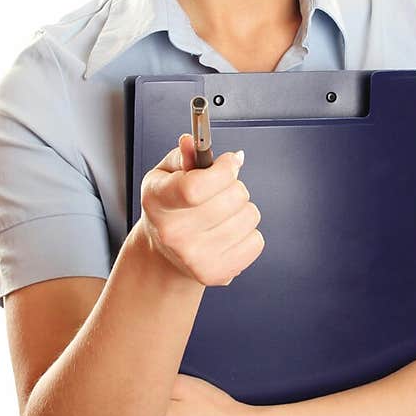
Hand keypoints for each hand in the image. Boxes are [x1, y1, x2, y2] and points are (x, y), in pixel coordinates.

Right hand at [138, 133, 264, 286]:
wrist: (164, 255)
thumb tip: (192, 141)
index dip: (223, 169)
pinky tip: (228, 233)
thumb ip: (183, 155)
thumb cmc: (169, 209)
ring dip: (242, 209)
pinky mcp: (217, 273)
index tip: (229, 163)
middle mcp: (173, 233)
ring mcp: (195, 257)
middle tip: (221, 191)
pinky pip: (257, 241)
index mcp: (158, 201)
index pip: (197, 186)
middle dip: (234, 186)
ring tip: (223, 214)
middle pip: (233, 197)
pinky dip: (248, 233)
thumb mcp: (166, 175)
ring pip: (250, 216)